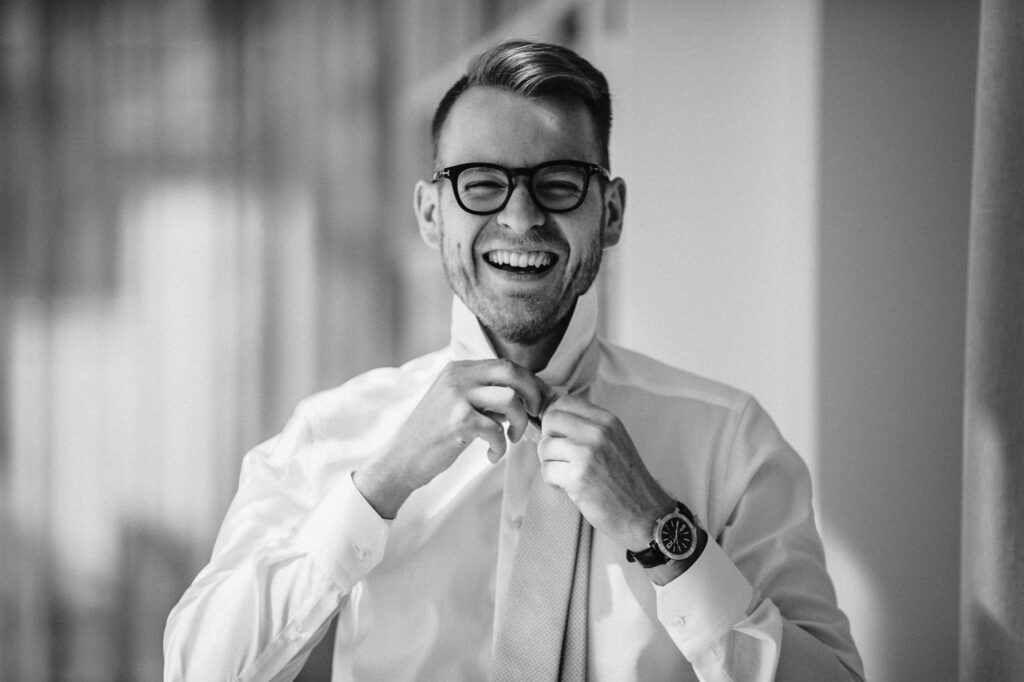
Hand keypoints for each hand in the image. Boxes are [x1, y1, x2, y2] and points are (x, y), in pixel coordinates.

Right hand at [354, 359, 550, 517]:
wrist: (401, 459)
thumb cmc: (435, 436)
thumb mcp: (459, 405)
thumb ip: (487, 397)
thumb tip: (528, 397)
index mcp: (459, 369)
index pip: (506, 365)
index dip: (530, 383)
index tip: (539, 403)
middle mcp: (457, 376)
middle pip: (512, 372)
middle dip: (533, 394)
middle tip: (534, 417)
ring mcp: (456, 396)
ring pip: (510, 398)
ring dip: (518, 422)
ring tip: (510, 439)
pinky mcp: (457, 420)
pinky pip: (496, 429)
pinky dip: (500, 446)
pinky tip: (492, 455)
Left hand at [536, 395, 674, 550]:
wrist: (644, 514)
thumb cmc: (626, 480)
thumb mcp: (614, 441)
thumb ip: (589, 427)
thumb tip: (551, 418)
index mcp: (607, 420)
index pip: (564, 402)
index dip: (555, 418)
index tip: (558, 434)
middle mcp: (598, 432)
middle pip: (550, 420)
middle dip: (548, 438)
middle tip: (560, 455)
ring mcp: (587, 454)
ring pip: (545, 447)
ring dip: (549, 462)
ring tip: (566, 473)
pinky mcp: (577, 477)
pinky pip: (546, 470)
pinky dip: (551, 481)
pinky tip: (567, 486)